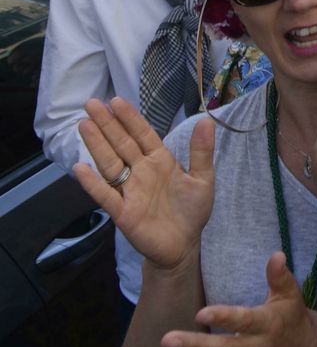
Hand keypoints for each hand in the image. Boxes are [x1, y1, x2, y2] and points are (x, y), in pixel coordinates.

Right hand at [73, 98, 214, 271]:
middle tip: (91, 103)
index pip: (142, 135)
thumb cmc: (191, 211)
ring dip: (97, 145)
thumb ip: (201, 151)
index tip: (116, 100)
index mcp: (160, 161)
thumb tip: (206, 120)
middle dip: (107, 124)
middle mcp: (141, 172)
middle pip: (121, 144)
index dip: (129, 118)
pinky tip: (80, 168)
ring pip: (110, 164)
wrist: (183, 245)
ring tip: (84, 125)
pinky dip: (93, 183)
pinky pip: (106, 195)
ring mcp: (130, 191)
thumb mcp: (202, 178)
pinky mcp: (123, 212)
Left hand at [158, 252, 316, 346]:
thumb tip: (276, 254)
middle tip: (167, 340)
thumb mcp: (290, 295)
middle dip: (195, 345)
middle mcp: (255, 346)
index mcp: (267, 324)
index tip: (200, 314)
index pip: (243, 320)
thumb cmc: (290, 315)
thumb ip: (280, 277)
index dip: (223, 317)